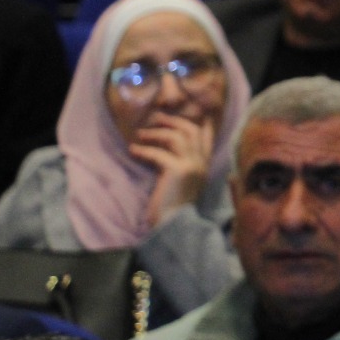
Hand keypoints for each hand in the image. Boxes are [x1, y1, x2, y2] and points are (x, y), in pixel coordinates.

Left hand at [128, 114, 214, 228]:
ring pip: (176, 138)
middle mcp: (201, 163)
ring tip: (140, 134)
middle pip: (191, 131)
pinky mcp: (177, 171)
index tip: (194, 113)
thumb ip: (183, 166)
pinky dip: (143, 150)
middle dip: (173, 121)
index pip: (206, 138)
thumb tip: (169, 151)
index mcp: (204, 166)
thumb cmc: (173, 207)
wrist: (174, 225)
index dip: (200, 123)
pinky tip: (133, 150)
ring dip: (155, 133)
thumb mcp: (183, 183)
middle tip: (156, 118)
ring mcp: (191, 166)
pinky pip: (158, 153)